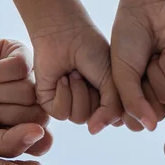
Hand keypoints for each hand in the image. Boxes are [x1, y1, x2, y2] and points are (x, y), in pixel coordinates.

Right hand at [0, 36, 51, 156]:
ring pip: (31, 91)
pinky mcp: (20, 53)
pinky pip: (22, 66)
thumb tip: (39, 133)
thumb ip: (9, 145)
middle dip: (6, 115)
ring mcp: (31, 78)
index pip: (43, 141)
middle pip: (40, 117)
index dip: (16, 137)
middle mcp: (36, 103)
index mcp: (30, 127)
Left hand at [31, 12, 120, 132]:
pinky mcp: (50, 102)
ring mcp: (69, 104)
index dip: (113, 99)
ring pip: (78, 118)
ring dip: (78, 92)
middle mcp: (89, 105)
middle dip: (93, 94)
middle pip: (96, 120)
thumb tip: (93, 131)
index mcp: (106, 100)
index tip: (109, 77)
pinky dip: (63, 94)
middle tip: (87, 72)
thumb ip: (113, 109)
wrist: (65, 33)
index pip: (114, 118)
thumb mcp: (113, 81)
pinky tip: (63, 78)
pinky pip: (60, 113)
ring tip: (74, 73)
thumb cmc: (92, 50)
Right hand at [111, 0, 164, 131]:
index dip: (129, 102)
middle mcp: (154, 95)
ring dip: (157, 72)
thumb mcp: (120, 73)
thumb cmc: (128, 40)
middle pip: (154, 112)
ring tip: (152, 55)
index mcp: (135, 98)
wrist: (145, 8)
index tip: (123, 79)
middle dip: (144, 87)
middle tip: (140, 66)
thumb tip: (149, 128)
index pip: (135, 121)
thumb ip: (131, 103)